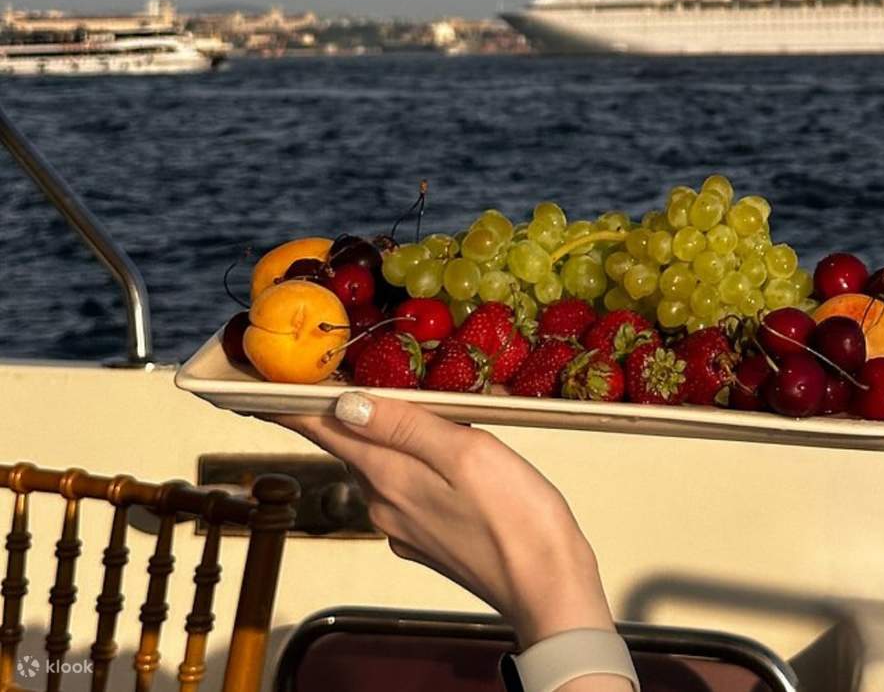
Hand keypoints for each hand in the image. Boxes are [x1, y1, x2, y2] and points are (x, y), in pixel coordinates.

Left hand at [271, 393, 613, 647]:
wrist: (547, 588)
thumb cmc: (516, 517)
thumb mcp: (465, 452)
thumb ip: (405, 426)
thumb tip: (345, 405)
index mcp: (388, 476)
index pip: (324, 431)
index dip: (291, 404)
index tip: (256, 386)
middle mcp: (385, 505)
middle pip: (352, 446)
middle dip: (348, 412)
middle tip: (349, 373)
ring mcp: (405, 527)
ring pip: (384, 468)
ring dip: (389, 438)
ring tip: (410, 407)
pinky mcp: (429, 541)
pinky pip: (409, 491)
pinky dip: (417, 465)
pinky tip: (447, 456)